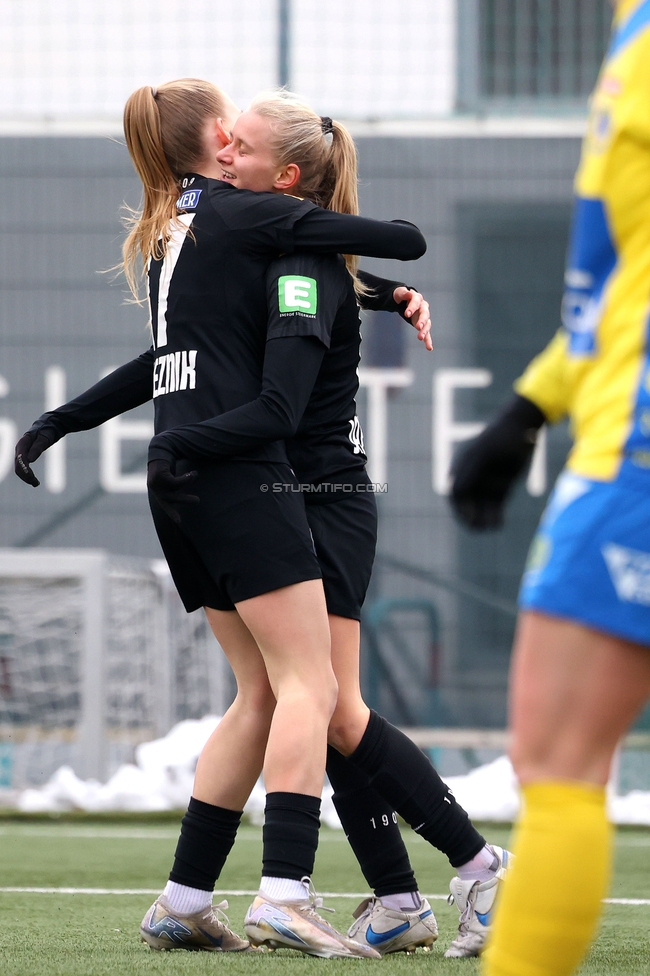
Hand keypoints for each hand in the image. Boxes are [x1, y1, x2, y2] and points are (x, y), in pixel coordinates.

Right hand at [14, 430, 54, 486]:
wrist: (47, 427)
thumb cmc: (46, 432)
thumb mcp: (45, 438)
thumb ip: (38, 448)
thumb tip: (30, 460)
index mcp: (23, 443)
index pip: (20, 459)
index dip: (25, 470)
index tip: (33, 478)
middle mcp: (19, 449)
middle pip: (18, 466)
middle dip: (25, 476)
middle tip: (36, 484)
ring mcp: (20, 453)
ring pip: (19, 469)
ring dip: (26, 478)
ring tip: (36, 484)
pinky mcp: (24, 456)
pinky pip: (23, 468)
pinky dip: (27, 475)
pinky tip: (34, 481)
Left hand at [147, 458, 198, 523]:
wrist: (160, 450)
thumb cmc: (167, 466)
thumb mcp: (170, 478)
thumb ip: (174, 487)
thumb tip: (184, 498)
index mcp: (158, 492)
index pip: (165, 505)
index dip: (172, 514)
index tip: (179, 522)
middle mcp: (156, 489)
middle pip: (171, 499)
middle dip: (185, 500)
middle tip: (198, 501)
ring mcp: (156, 483)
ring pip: (175, 488)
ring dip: (187, 483)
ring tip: (195, 475)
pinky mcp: (159, 477)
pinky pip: (176, 482)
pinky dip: (186, 478)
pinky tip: (192, 473)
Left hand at [393, 286, 432, 350]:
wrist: (404, 301)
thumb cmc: (401, 296)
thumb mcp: (399, 293)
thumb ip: (403, 293)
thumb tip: (409, 293)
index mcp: (418, 298)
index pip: (416, 302)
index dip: (412, 308)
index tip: (406, 314)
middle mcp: (423, 307)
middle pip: (425, 314)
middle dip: (422, 320)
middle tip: (418, 327)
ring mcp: (424, 317)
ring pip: (427, 324)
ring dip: (425, 331)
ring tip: (420, 338)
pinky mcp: (422, 325)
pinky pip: (427, 333)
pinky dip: (428, 340)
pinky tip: (429, 348)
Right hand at [450, 395, 545, 529]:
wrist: (525, 428)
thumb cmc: (502, 437)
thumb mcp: (485, 454)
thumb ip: (469, 472)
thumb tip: (454, 492)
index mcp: (462, 466)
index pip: (455, 493)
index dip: (459, 508)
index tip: (468, 518)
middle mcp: (472, 476)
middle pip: (467, 504)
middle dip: (471, 517)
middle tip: (478, 528)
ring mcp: (487, 482)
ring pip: (481, 507)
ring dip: (484, 519)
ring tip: (492, 526)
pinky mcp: (501, 488)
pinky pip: (495, 506)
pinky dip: (495, 516)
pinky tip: (499, 523)